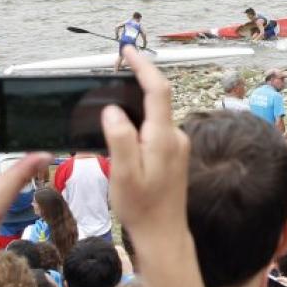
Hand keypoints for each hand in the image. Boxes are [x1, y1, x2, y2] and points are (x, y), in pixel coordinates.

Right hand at [101, 48, 188, 245]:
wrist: (163, 235)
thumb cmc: (142, 208)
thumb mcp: (123, 173)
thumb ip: (120, 138)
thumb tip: (112, 110)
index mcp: (163, 137)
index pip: (158, 89)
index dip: (143, 66)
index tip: (127, 51)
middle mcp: (175, 137)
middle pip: (157, 99)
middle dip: (137, 82)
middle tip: (112, 75)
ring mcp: (177, 146)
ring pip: (155, 115)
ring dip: (136, 106)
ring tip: (110, 107)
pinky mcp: (174, 156)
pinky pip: (155, 130)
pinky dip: (139, 125)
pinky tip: (122, 137)